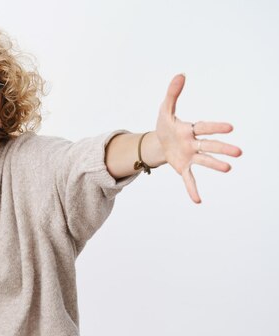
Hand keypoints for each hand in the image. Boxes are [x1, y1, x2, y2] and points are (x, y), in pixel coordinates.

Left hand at [156, 74, 242, 202]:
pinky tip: (197, 200)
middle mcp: (194, 143)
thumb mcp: (164, 110)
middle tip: (238, 152)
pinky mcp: (183, 168)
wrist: (158, 142)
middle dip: (222, 148)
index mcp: (190, 129)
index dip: (215, 128)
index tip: (230, 128)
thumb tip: (180, 74)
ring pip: (204, 161)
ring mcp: (190, 156)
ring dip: (215, 165)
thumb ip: (172, 94)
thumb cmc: (165, 125)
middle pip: (209, 145)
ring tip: (228, 169)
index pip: (204, 127)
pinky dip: (192, 189)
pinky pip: (188, 179)